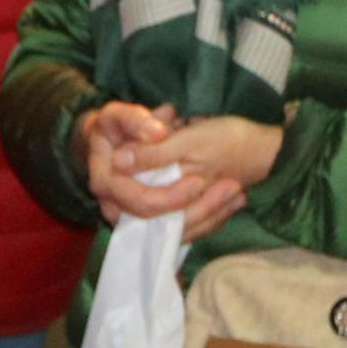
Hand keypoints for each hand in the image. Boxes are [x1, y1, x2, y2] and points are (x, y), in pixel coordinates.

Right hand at [81, 102, 263, 239]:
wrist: (115, 139)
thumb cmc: (119, 125)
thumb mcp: (123, 115)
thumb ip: (137, 124)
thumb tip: (155, 136)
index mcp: (106, 183)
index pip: (139, 201)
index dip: (169, 196)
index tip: (199, 181)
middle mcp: (115, 207)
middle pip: (161, 224)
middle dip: (201, 208)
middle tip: (234, 187)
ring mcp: (134, 218)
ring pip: (177, 232)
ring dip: (213, 214)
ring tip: (240, 194)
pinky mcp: (152, 222)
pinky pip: (183, 231)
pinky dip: (210, 219)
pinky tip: (232, 203)